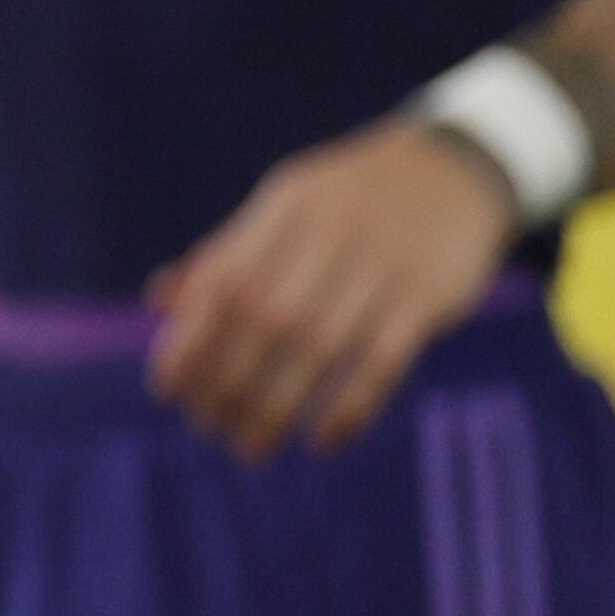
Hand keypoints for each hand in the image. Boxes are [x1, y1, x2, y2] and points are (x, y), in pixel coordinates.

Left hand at [147, 117, 517, 461]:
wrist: (454, 168)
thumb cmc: (351, 199)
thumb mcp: (288, 205)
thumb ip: (228, 252)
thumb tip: (161, 302)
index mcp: (285, 207)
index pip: (225, 279)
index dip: (192, 337)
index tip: (166, 388)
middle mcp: (329, 232)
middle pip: (266, 319)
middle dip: (229, 381)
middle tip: (207, 428)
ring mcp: (382, 265)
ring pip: (320, 347)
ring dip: (279, 406)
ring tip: (250, 447)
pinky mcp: (428, 296)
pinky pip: (384, 361)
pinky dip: (350, 406)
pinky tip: (323, 440)